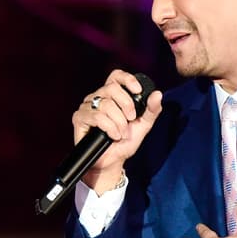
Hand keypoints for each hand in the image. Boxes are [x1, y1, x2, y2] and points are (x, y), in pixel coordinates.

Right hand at [73, 69, 162, 190]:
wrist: (113, 161)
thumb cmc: (125, 142)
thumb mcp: (143, 125)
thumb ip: (152, 110)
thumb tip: (157, 94)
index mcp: (112, 95)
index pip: (116, 76)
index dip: (127, 79)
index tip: (138, 91)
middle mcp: (98, 97)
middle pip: (111, 88)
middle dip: (126, 105)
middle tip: (131, 119)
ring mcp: (87, 107)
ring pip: (105, 104)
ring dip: (119, 122)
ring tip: (121, 133)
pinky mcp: (79, 118)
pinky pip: (97, 117)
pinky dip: (109, 128)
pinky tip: (112, 136)